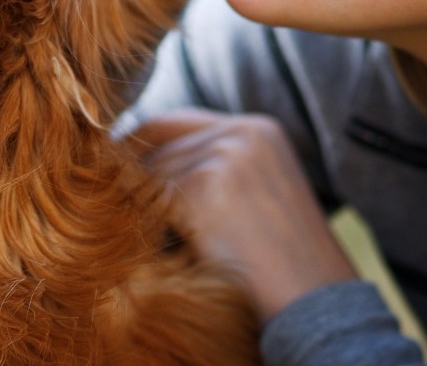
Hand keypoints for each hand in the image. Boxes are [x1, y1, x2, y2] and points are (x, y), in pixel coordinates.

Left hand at [129, 109, 356, 320]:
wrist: (314, 303)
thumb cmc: (279, 263)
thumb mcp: (254, 195)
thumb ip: (209, 167)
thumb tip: (131, 162)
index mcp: (259, 129)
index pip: (174, 122)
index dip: (140, 147)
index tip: (112, 171)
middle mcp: (244, 132)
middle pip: (157, 143)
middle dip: (135, 176)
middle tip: (115, 205)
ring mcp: (227, 154)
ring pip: (150, 171)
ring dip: (141, 204)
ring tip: (150, 237)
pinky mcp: (208, 184)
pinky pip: (153, 197)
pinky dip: (148, 223)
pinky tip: (159, 248)